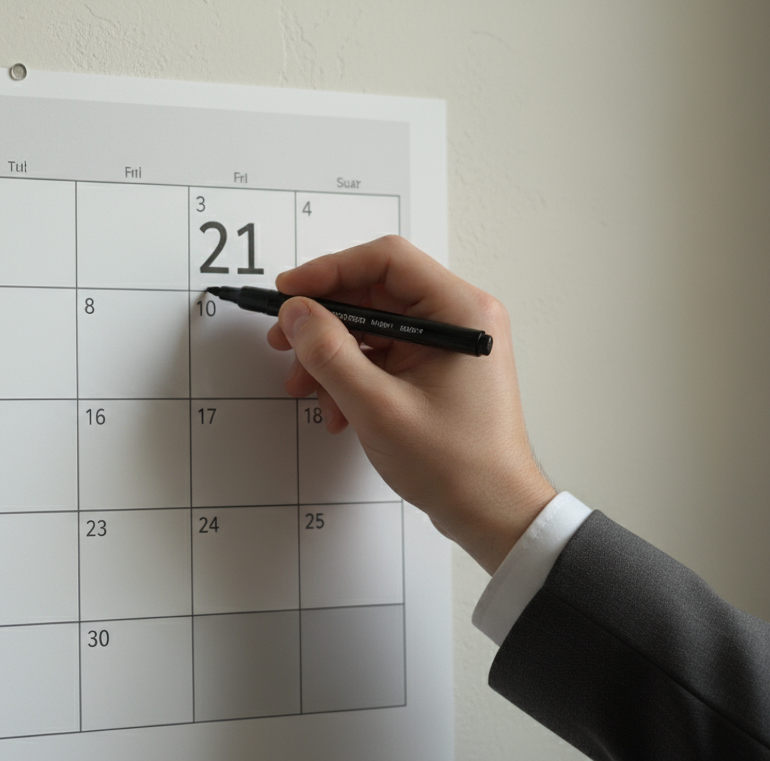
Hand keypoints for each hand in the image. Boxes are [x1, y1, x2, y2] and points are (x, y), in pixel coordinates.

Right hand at [267, 236, 555, 573]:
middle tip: (282, 341)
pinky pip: (380, 354)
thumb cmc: (456, 464)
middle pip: (373, 293)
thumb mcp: (378, 407)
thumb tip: (295, 312)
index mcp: (460, 312)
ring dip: (330, 356)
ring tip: (303, 388)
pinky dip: (349, 376)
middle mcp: (457, 318)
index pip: (387, 260)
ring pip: (370, 327)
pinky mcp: (433, 368)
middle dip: (323, 321)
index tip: (289, 292)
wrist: (491, 513)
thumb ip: (330, 354)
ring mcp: (445, 344)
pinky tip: (334, 409)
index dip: (330, 270)